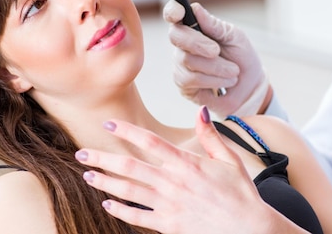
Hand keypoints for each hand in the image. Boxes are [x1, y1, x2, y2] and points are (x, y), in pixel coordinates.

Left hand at [75, 107, 297, 233]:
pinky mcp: (169, 224)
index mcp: (187, 163)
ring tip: (88, 175)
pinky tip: (108, 203)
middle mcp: (173, 182)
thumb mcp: (228, 159)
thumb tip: (200, 110)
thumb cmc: (240, 192)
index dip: (127, 132)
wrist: (249, 228)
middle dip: (103, 158)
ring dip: (105, 182)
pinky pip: (138, 216)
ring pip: (129, 190)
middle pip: (130, 166)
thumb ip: (210, 135)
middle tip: (82, 154)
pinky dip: (121, 209)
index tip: (108, 125)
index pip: (150, 142)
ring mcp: (169, 204)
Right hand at [163, 0, 269, 116]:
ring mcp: (180, 65)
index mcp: (193, 26)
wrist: (249, 84)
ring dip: (216, 67)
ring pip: (188, 61)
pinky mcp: (183, 85)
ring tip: (233, 71)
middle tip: (217, 51)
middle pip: (176, 37)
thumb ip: (214, 24)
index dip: (172, 11)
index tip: (180, 12)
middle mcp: (182, 44)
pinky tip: (224, 81)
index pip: (174, 14)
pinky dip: (213, 80)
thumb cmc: (240, 56)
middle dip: (199, 43)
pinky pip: (191, 80)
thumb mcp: (234, 36)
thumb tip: (196, 8)